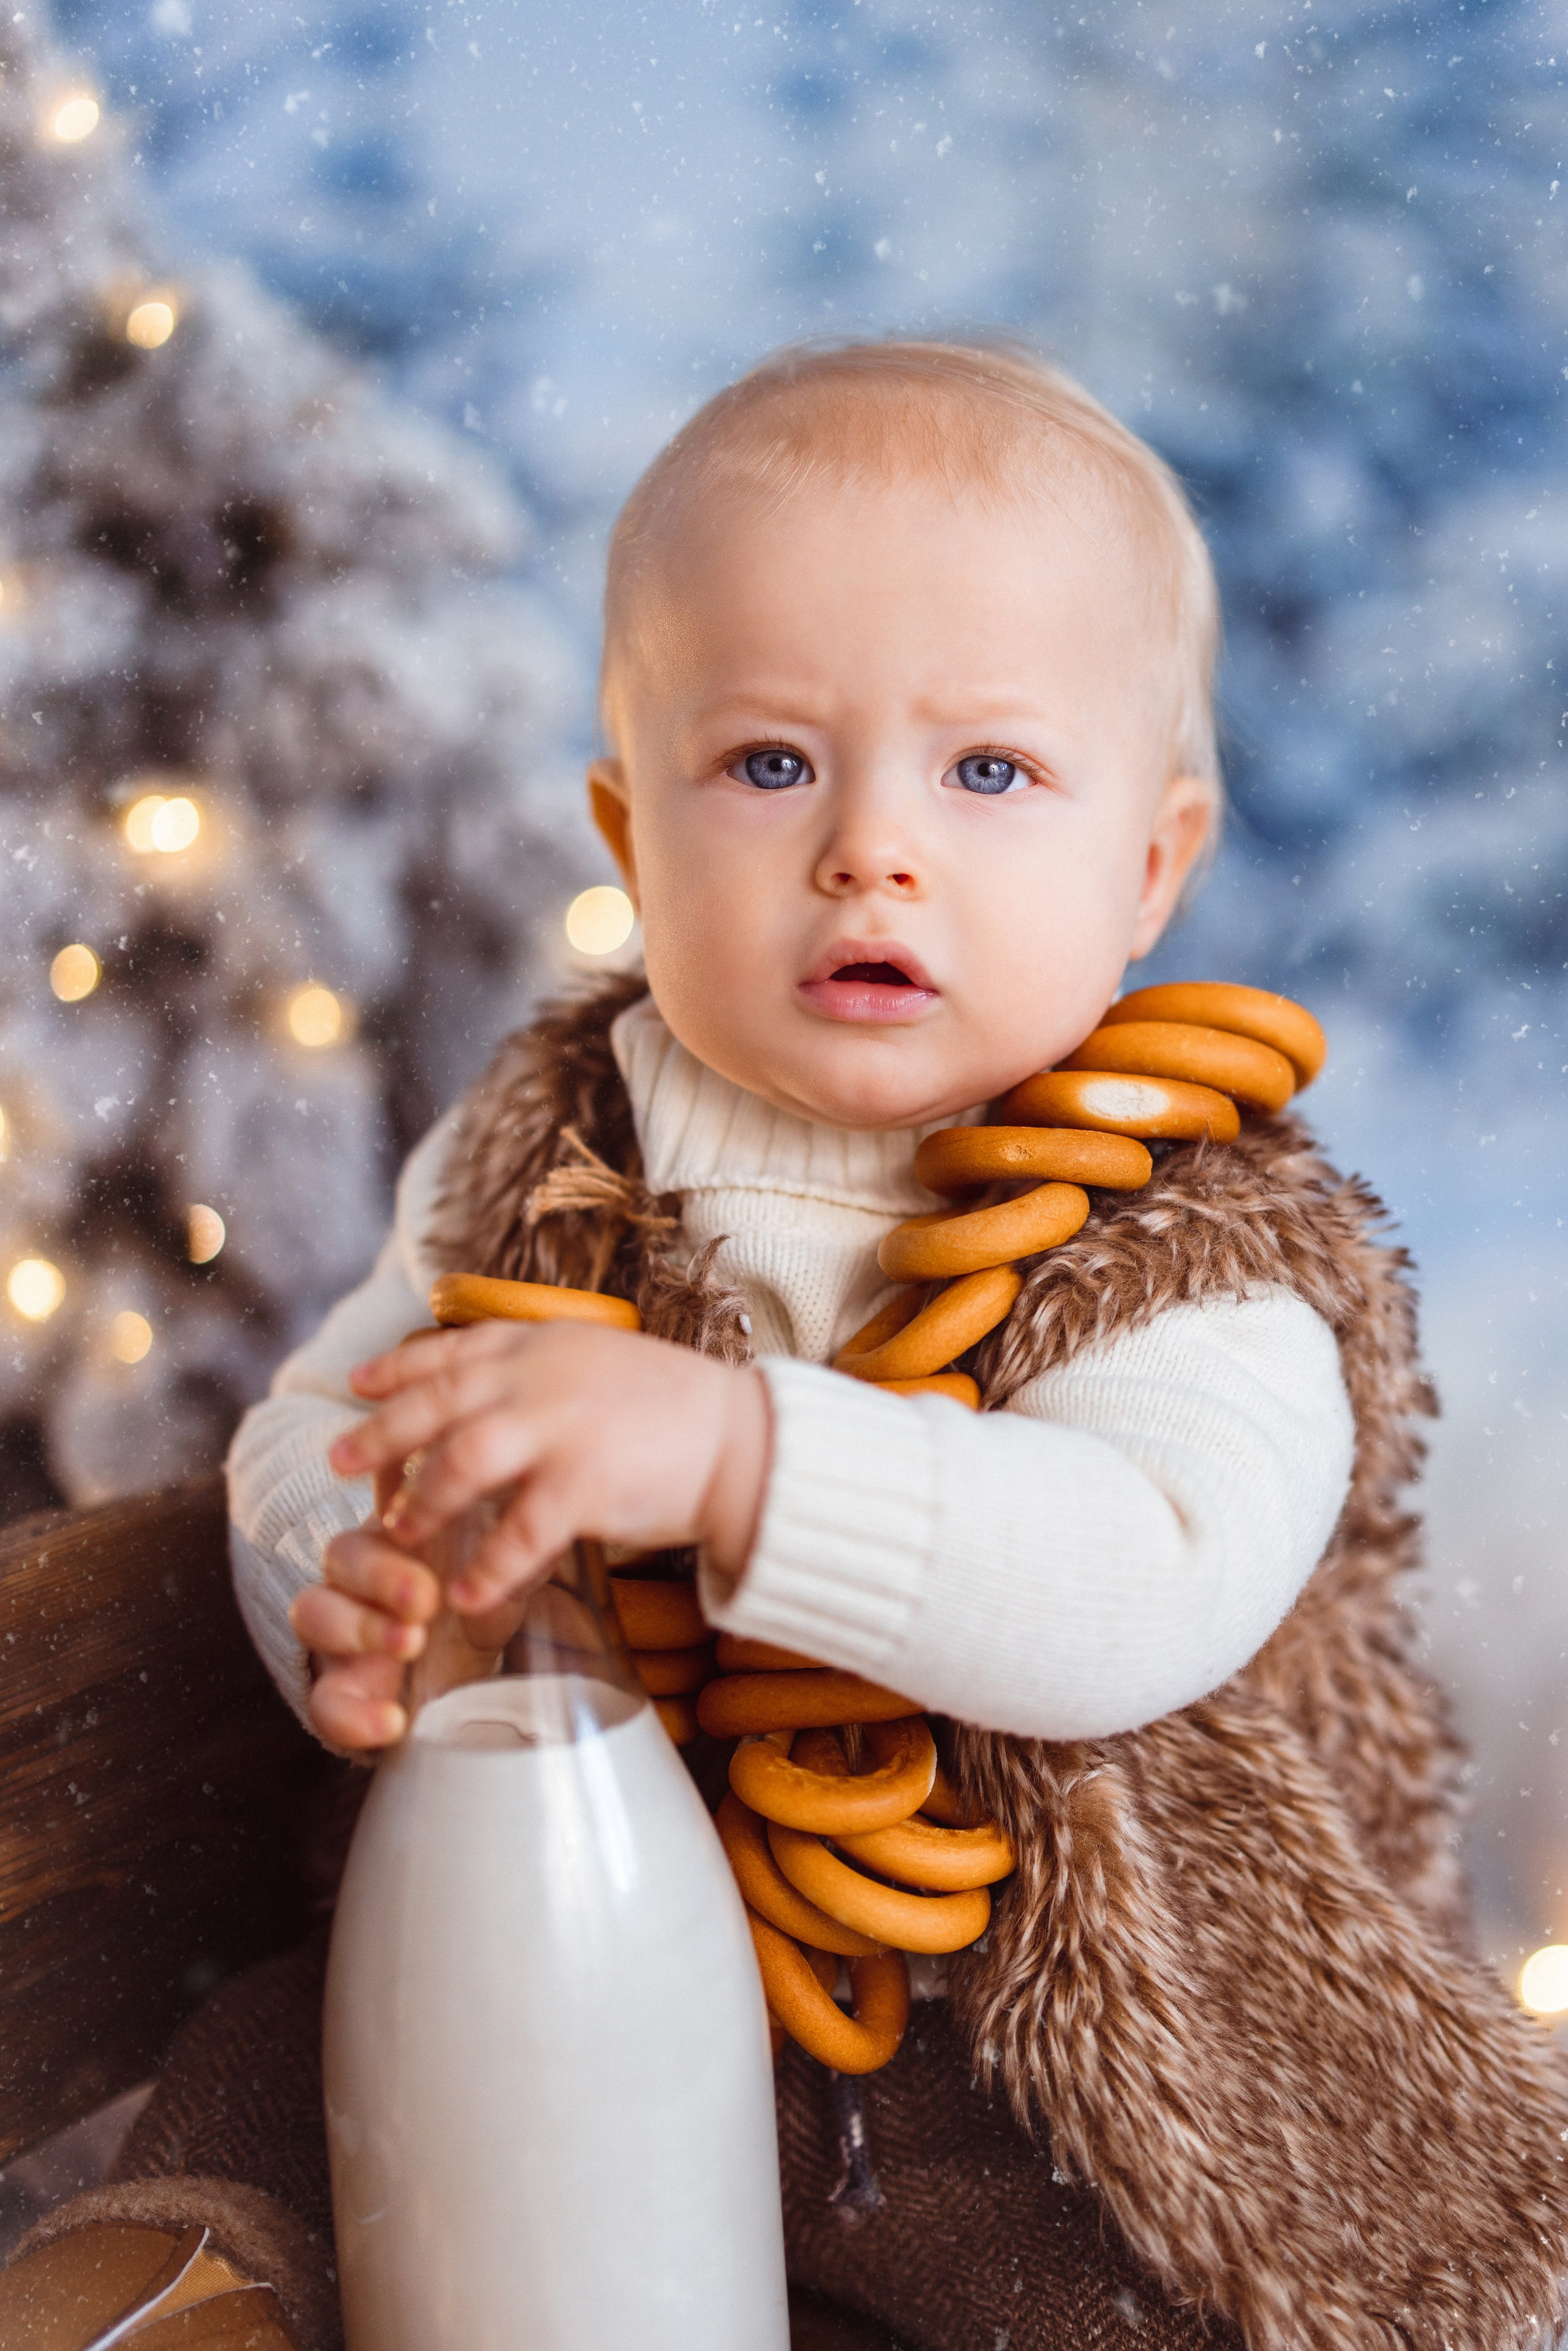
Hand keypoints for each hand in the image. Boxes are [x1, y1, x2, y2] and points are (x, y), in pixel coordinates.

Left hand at [293, 1322, 770, 1748]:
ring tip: (396, 1533)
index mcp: (548, 1344)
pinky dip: (488, 1569)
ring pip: (462, 1460)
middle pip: (437, 1400)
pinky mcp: (586, 1483)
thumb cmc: (675, 1413)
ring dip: (422, 1499)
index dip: (400, 1366)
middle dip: (381, 1432)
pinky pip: (517, 1533)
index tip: (359, 1384)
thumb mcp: (601, 1366)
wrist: (745, 1441)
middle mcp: (545, 1377)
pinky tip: (468, 1597)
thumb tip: (490, 1399)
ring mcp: (563, 1428)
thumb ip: (546, 1376)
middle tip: (336, 1459)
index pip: (455, 1348)